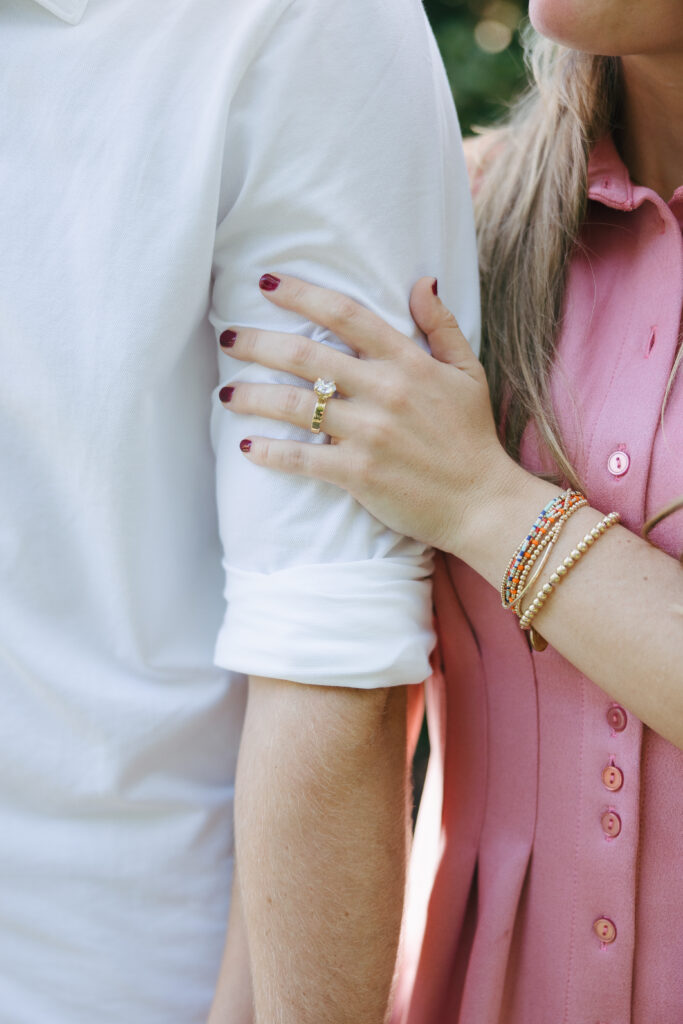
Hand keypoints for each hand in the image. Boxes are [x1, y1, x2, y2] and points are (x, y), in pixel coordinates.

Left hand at [219, 274, 514, 555]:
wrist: (482, 503)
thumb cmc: (472, 437)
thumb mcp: (468, 372)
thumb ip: (441, 326)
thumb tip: (421, 281)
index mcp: (408, 362)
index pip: (346, 315)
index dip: (301, 294)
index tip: (266, 283)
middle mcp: (384, 392)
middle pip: (306, 356)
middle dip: (258, 342)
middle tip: (227, 337)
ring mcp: (369, 434)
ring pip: (295, 406)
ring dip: (252, 396)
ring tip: (224, 393)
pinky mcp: (358, 473)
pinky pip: (302, 458)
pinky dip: (270, 452)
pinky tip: (246, 446)